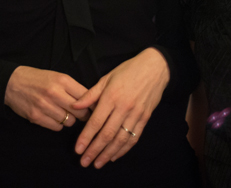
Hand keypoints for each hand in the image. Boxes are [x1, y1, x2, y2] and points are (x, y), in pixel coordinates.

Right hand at [5, 66, 89, 130]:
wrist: (12, 83)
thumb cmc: (37, 79)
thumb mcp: (57, 76)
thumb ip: (73, 88)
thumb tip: (92, 102)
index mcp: (62, 80)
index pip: (86, 97)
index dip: (92, 104)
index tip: (93, 109)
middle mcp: (54, 93)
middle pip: (80, 112)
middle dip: (82, 115)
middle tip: (80, 114)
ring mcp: (45, 106)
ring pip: (69, 122)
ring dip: (69, 120)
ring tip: (62, 112)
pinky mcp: (36, 117)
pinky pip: (57, 127)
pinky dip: (58, 124)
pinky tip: (53, 117)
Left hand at [72, 48, 168, 167]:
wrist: (155, 68)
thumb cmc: (127, 71)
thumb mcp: (106, 78)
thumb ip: (90, 94)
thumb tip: (75, 106)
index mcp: (111, 97)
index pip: (96, 122)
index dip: (86, 138)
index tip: (78, 149)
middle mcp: (123, 108)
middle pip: (107, 134)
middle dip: (94, 150)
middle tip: (84, 162)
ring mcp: (136, 114)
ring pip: (121, 139)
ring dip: (108, 154)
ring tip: (98, 163)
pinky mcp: (145, 118)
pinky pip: (134, 138)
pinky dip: (124, 149)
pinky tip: (115, 156)